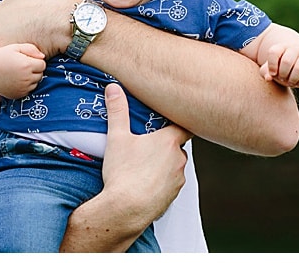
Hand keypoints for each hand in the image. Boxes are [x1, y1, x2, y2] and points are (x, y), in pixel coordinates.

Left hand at [0, 0, 79, 58]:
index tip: (21, 26)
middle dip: (8, 40)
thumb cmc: (48, 1)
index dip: (8, 28)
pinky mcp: (15, 63)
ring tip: (32, 44)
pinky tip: (35, 52)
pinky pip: (16, 64)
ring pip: (5, 54)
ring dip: (14, 51)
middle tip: (27, 35)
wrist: (67, 21)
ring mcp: (2, 51)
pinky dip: (22, 61)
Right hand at [0, 43, 45, 98]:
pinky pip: (28, 90)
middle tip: (22, 66)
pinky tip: (17, 79)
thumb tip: (43, 56)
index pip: (42, 64)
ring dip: (31, 78)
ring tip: (19, 72)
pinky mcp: (18, 95)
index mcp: (27, 65)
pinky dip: (25, 86)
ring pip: (35, 83)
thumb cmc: (1, 56)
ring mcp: (22, 88)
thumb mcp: (16, 47)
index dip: (36, 61)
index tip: (27, 59)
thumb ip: (31, 49)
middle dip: (34, 70)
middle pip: (40, 74)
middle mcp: (26, 78)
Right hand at [100, 84, 190, 221]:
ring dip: (164, 164)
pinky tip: (145, 182)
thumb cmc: (123, 173)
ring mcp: (178, 180)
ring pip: (174, 166)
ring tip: (143, 165)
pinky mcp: (173, 197)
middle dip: (165, 145)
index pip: (184, 126)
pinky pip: (170, 184)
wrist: (125, 210)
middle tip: (147, 143)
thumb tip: (113, 89)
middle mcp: (178, 159)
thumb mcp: (117, 137)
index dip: (179, 122)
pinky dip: (161, 182)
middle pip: (177, 146)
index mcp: (168, 141)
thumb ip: (117, 111)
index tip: (172, 119)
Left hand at [258, 40, 298, 88]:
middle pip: (286, 61)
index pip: (274, 52)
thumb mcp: (270, 66)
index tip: (272, 72)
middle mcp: (295, 48)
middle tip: (281, 78)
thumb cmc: (279, 64)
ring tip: (288, 81)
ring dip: (291, 79)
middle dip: (282, 74)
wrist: (297, 55)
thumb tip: (268, 78)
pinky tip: (296, 82)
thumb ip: (265, 71)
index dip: (272, 65)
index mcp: (281, 46)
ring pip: (298, 68)